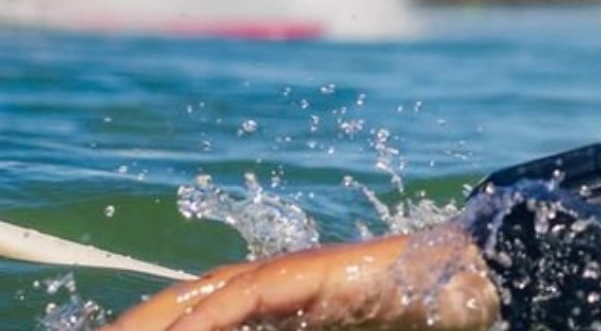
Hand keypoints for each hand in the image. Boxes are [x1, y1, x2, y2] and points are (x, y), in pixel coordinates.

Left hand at [97, 223, 499, 330]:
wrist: (465, 280)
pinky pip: (245, 298)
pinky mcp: (309, 275)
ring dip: (151, 324)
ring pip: (199, 299)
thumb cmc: (409, 314)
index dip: (150, 330)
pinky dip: (206, 319)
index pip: (193, 317)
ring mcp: (286, 276)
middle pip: (182, 306)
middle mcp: (267, 285)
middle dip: (135, 328)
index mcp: (269, 306)